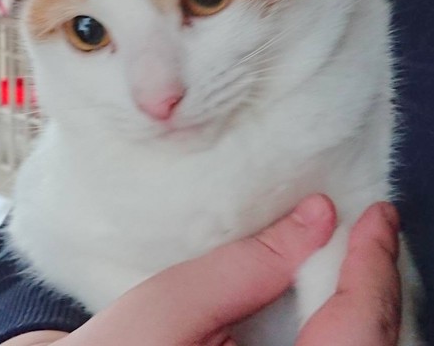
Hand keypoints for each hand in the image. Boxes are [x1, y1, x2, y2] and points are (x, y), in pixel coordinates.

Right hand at [2, 196, 401, 345]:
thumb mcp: (173, 303)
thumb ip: (247, 265)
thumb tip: (314, 217)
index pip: (355, 332)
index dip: (372, 270)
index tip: (377, 217)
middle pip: (367, 341)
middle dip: (375, 282)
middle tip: (373, 226)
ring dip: (365, 299)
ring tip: (360, 245)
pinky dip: (345, 315)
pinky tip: (335, 283)